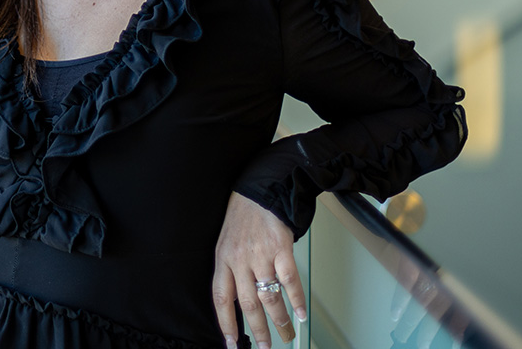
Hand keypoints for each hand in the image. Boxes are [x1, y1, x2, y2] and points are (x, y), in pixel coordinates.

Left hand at [212, 193, 306, 348]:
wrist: (260, 189)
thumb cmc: (243, 216)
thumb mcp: (226, 242)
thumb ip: (230, 269)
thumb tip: (238, 301)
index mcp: (223, 259)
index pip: (221, 298)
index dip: (226, 322)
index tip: (231, 342)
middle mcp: (240, 259)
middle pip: (248, 303)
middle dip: (257, 330)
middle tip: (266, 346)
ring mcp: (260, 255)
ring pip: (269, 296)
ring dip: (279, 320)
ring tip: (285, 333)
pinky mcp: (280, 248)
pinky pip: (289, 280)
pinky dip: (296, 299)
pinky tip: (300, 312)